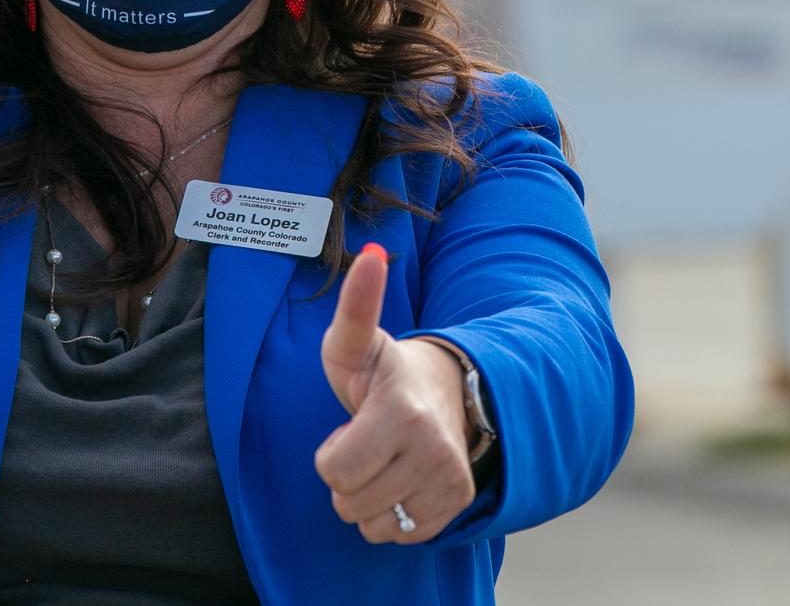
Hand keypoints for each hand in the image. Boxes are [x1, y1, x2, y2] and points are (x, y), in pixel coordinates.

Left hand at [313, 243, 475, 544]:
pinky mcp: (458, 501)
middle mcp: (433, 448)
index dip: (330, 452)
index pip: (335, 471)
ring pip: (373, 523)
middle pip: (349, 502)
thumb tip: (369, 255)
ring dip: (368, 498)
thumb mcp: (358, 342)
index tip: (350, 426)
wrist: (448, 391)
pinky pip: (400, 535)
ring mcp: (450, 478)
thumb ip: (355, 305)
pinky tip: (403, 479)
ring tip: (384, 460)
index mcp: (402, 411)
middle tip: (367, 443)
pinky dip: (392, 515)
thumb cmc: (387, 371)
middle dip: (346, 477)